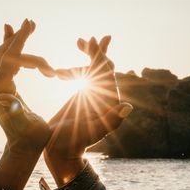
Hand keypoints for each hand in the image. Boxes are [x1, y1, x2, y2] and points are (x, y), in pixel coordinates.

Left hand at [0, 19, 54, 189]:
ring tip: (26, 26)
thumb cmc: (31, 138)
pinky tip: (14, 38)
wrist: (23, 149)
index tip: (30, 24)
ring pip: (2, 58)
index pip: (7, 60)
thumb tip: (3, 97)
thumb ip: (15, 110)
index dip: (19, 41)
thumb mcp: (27, 125)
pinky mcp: (0, 89)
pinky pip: (3, 65)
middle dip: (16, 37)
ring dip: (14, 42)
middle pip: (1, 55)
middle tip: (30, 22)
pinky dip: (10, 50)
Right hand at [44, 36, 132, 184]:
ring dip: (86, 57)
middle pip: (103, 69)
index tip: (95, 40)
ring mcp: (94, 96)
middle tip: (86, 39)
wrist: (61, 150)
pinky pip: (84, 77)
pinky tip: (66, 66)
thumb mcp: (92, 132)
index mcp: (109, 103)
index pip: (107, 74)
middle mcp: (104, 97)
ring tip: (78, 42)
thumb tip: (127, 107)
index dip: (101, 56)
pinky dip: (75, 69)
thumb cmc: (74, 144)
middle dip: (95, 53)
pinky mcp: (83, 96)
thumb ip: (111, 121)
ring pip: (94, 70)